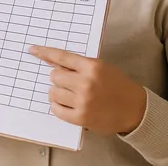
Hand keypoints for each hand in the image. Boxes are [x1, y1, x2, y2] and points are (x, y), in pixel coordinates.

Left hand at [29, 45, 146, 135]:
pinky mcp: (81, 117)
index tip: (33, 50)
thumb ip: (78, 65)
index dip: (44, 52)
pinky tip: (67, 105)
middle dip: (58, 79)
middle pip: (54, 76)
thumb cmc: (117, 86)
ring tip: (70, 95)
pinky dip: (58, 107)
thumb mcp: (100, 68)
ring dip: (57, 93)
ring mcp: (83, 101)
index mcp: (91, 66)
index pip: (61, 56)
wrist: (134, 109)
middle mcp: (86, 83)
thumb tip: (52, 62)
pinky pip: (56, 110)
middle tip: (69, 83)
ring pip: (53, 92)